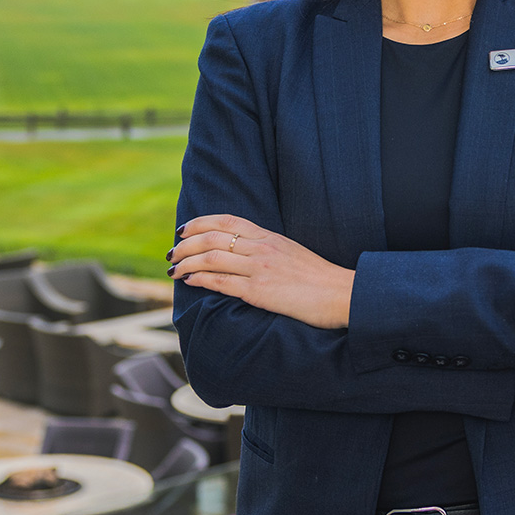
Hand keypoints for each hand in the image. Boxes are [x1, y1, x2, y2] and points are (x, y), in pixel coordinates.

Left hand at [169, 214, 355, 328]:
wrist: (342, 294)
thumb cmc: (321, 279)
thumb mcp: (293, 254)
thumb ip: (269, 250)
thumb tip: (247, 253)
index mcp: (270, 237)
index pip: (227, 220)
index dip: (200, 222)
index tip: (184, 229)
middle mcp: (261, 248)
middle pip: (212, 237)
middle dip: (186, 244)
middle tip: (172, 252)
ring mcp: (259, 268)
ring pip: (211, 258)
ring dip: (186, 262)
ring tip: (173, 269)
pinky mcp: (259, 291)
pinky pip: (220, 282)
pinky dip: (200, 279)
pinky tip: (188, 281)